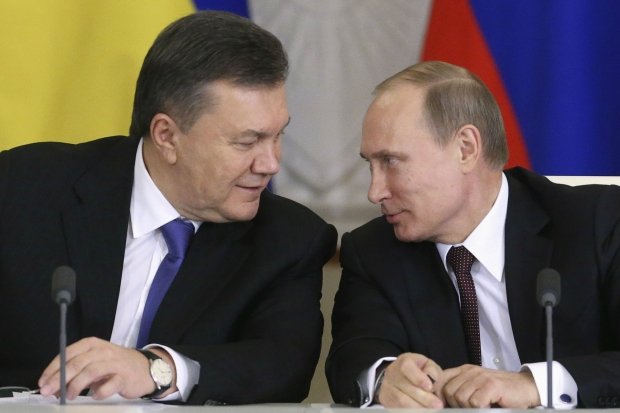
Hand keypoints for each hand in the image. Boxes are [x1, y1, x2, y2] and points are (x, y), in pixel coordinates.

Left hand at [37, 337, 170, 399]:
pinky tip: (95, 396)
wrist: (145, 368)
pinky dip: (100, 392)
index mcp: (92, 344)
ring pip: (91, 371)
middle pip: (78, 363)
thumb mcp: (94, 363)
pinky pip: (110, 384)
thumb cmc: (115, 366)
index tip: (42, 382)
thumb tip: (53, 387)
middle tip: (48, 392)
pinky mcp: (124, 376)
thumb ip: (75, 372)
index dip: (53, 368)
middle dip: (60, 378)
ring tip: (69, 396)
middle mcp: (102, 350)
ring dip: (76, 385)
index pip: (68, 353)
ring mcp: (115, 363)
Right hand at [375, 353, 443, 407]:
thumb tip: (433, 383)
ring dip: (419, 408)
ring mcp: (387, 388)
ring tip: (432, 410)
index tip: (430, 387)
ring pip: (402, 401)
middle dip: (425, 399)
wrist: (399, 377)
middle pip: (406, 388)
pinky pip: (398, 408)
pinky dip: (411, 411)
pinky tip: (422, 411)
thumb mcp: (428, 366)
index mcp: (404, 361)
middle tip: (439, 405)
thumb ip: (433, 371)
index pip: (407, 367)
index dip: (418, 378)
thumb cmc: (419, 371)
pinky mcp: (386, 400)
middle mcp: (392, 373)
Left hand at [438, 364, 539, 407]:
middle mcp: (470, 371)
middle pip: (449, 392)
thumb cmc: (500, 392)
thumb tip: (441, 403)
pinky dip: (481, 409)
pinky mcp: (491, 385)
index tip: (445, 405)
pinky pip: (475, 402)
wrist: (526, 388)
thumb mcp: (476, 387)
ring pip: (460, 398)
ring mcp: (481, 377)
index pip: (441, 380)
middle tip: (471, 407)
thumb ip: (460, 389)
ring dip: (469, 408)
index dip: (439, 395)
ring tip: (482, 406)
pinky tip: (490, 406)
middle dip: (456, 405)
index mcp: (464, 370)